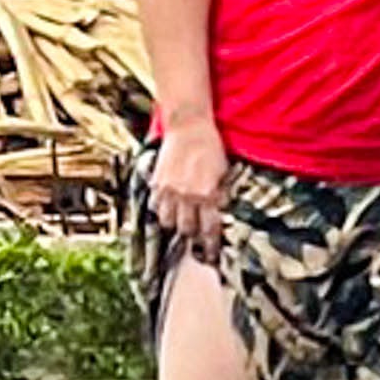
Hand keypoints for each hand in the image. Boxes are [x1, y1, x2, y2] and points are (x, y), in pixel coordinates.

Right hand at [148, 122, 231, 257]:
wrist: (189, 126)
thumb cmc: (210, 146)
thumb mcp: (224, 171)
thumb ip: (221, 194)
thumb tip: (220, 212)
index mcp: (207, 194)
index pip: (209, 229)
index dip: (210, 245)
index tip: (212, 254)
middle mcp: (187, 195)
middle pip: (186, 229)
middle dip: (193, 233)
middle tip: (196, 232)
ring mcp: (169, 190)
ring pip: (168, 221)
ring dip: (176, 222)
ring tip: (181, 218)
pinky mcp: (156, 182)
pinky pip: (156, 206)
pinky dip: (162, 209)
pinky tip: (169, 205)